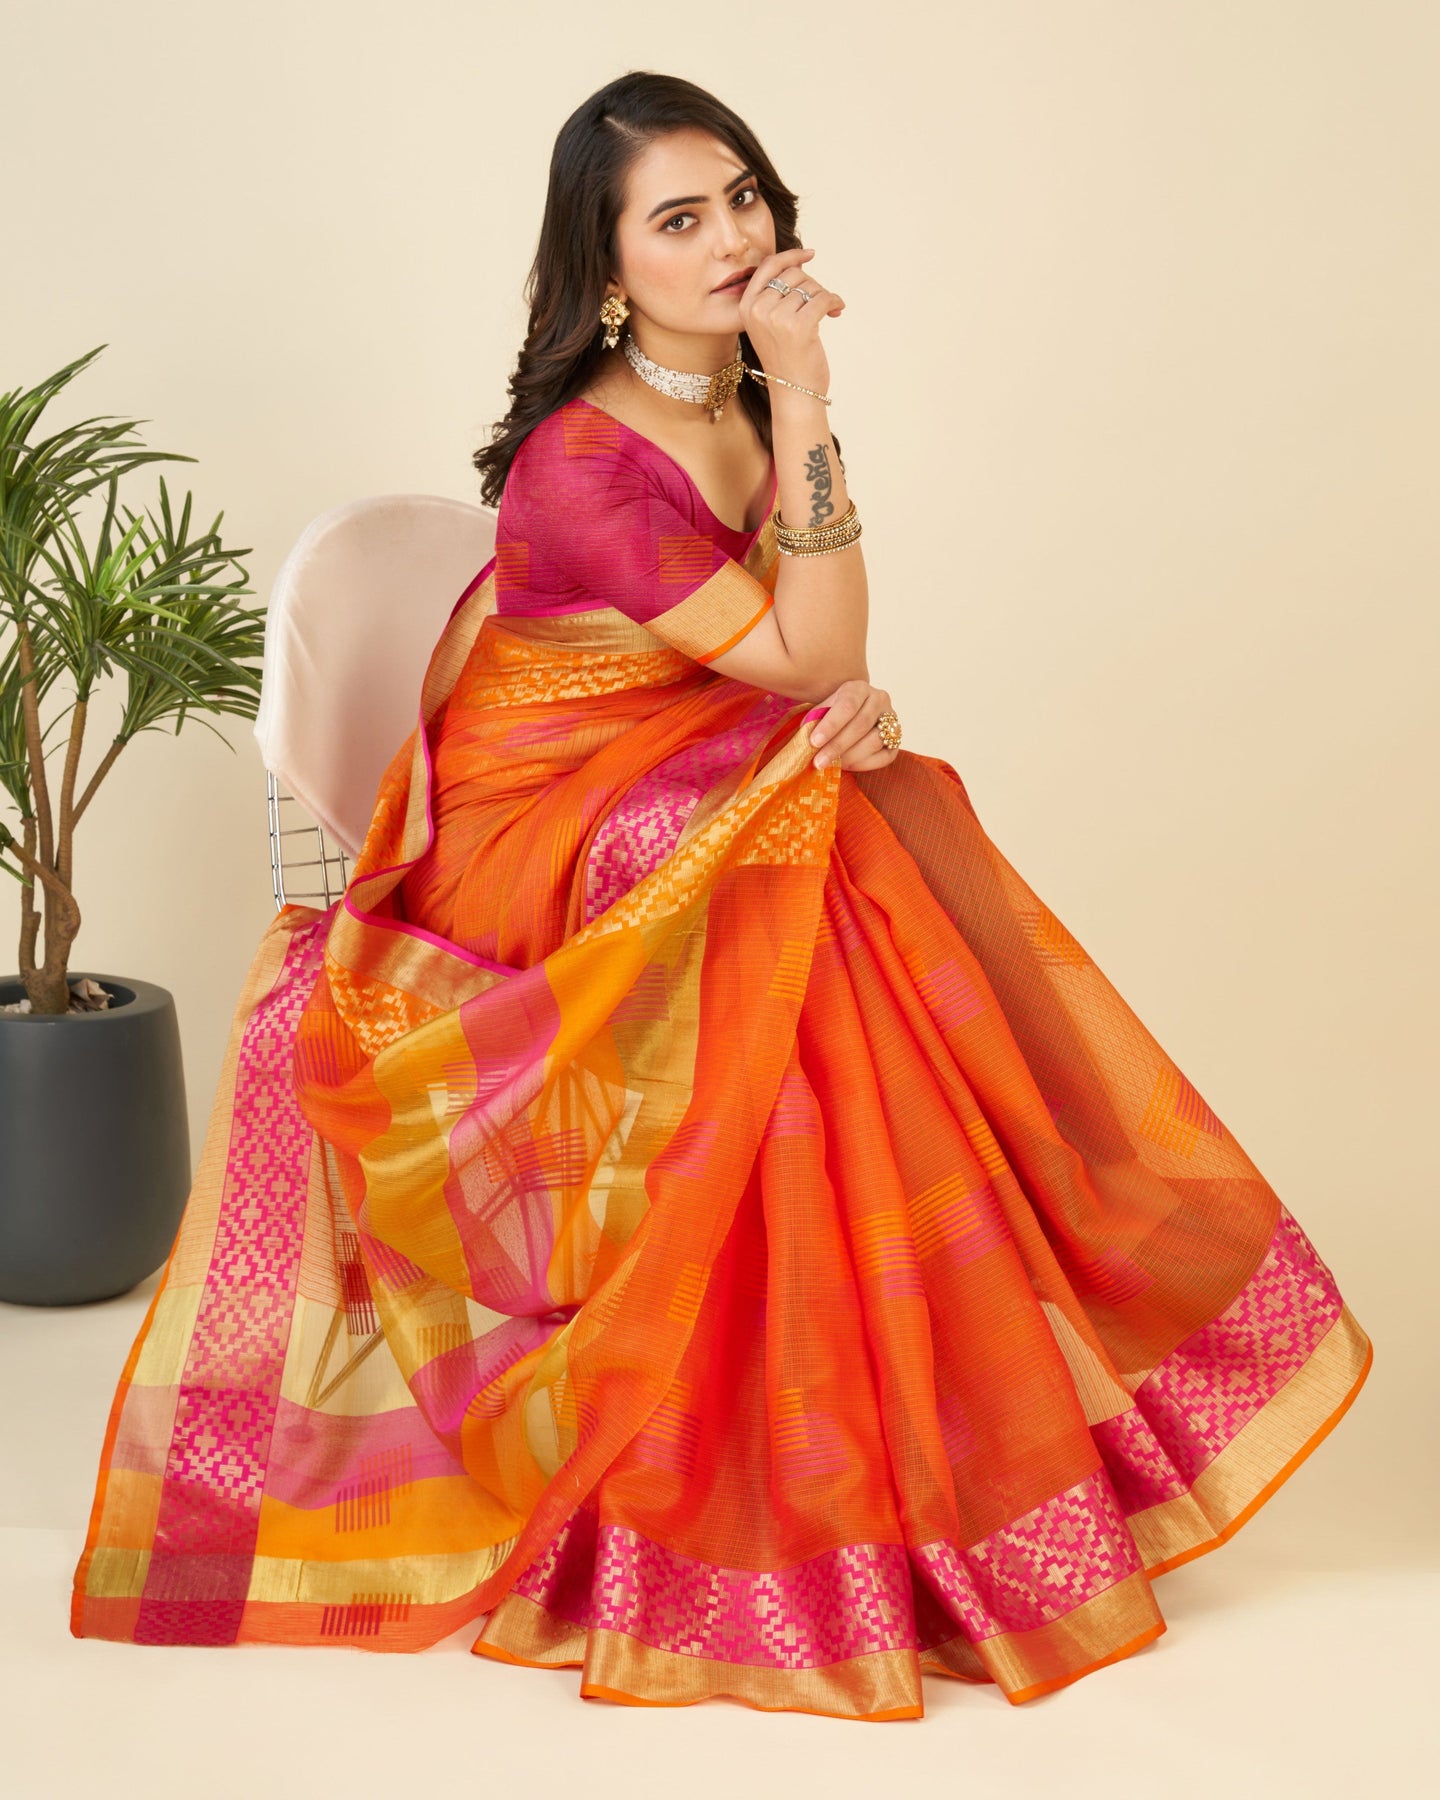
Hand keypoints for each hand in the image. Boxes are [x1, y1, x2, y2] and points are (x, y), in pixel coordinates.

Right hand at [737, 248, 844, 395]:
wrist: (793, 393)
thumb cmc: (786, 359)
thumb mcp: (770, 324)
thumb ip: (777, 295)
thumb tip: (800, 262)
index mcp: (747, 306)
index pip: (768, 267)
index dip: (790, 256)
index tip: (810, 254)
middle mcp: (758, 309)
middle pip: (793, 274)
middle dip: (812, 285)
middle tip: (821, 302)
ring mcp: (777, 318)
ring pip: (810, 286)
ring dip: (825, 296)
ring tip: (829, 312)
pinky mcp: (799, 326)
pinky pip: (823, 298)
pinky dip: (835, 302)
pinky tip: (838, 312)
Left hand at [807, 680, 899, 771]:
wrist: (851, 719)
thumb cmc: (832, 715)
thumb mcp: (822, 710)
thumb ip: (814, 720)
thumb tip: (803, 738)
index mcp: (859, 688)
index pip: (847, 705)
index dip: (830, 725)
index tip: (813, 742)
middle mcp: (879, 699)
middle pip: (860, 725)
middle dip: (837, 746)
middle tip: (819, 762)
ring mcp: (892, 719)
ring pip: (874, 740)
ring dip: (851, 756)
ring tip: (832, 766)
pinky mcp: (896, 740)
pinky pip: (885, 756)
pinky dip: (865, 764)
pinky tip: (848, 767)